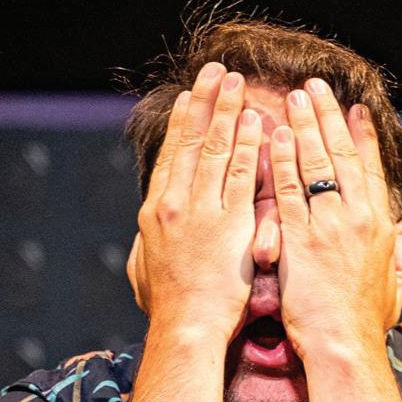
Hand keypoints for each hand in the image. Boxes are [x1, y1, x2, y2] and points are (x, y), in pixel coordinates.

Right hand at [126, 61, 262, 344]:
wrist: (186, 330)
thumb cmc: (170, 309)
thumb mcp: (145, 271)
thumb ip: (148, 244)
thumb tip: (146, 232)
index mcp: (154, 213)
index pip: (170, 157)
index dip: (181, 124)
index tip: (189, 97)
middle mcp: (173, 205)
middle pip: (190, 143)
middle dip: (204, 103)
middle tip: (215, 71)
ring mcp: (201, 212)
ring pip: (214, 151)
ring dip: (227, 112)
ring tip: (236, 82)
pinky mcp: (229, 223)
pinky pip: (241, 176)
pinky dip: (247, 146)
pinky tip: (256, 123)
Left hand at [268, 79, 401, 359]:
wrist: (344, 349)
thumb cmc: (365, 325)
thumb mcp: (395, 287)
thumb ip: (401, 255)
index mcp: (380, 226)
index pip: (371, 169)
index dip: (362, 137)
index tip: (354, 109)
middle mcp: (357, 218)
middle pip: (342, 156)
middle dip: (327, 117)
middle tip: (314, 87)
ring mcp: (328, 226)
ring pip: (314, 165)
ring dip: (302, 128)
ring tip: (291, 98)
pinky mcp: (300, 240)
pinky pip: (287, 192)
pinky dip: (280, 163)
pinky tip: (270, 139)